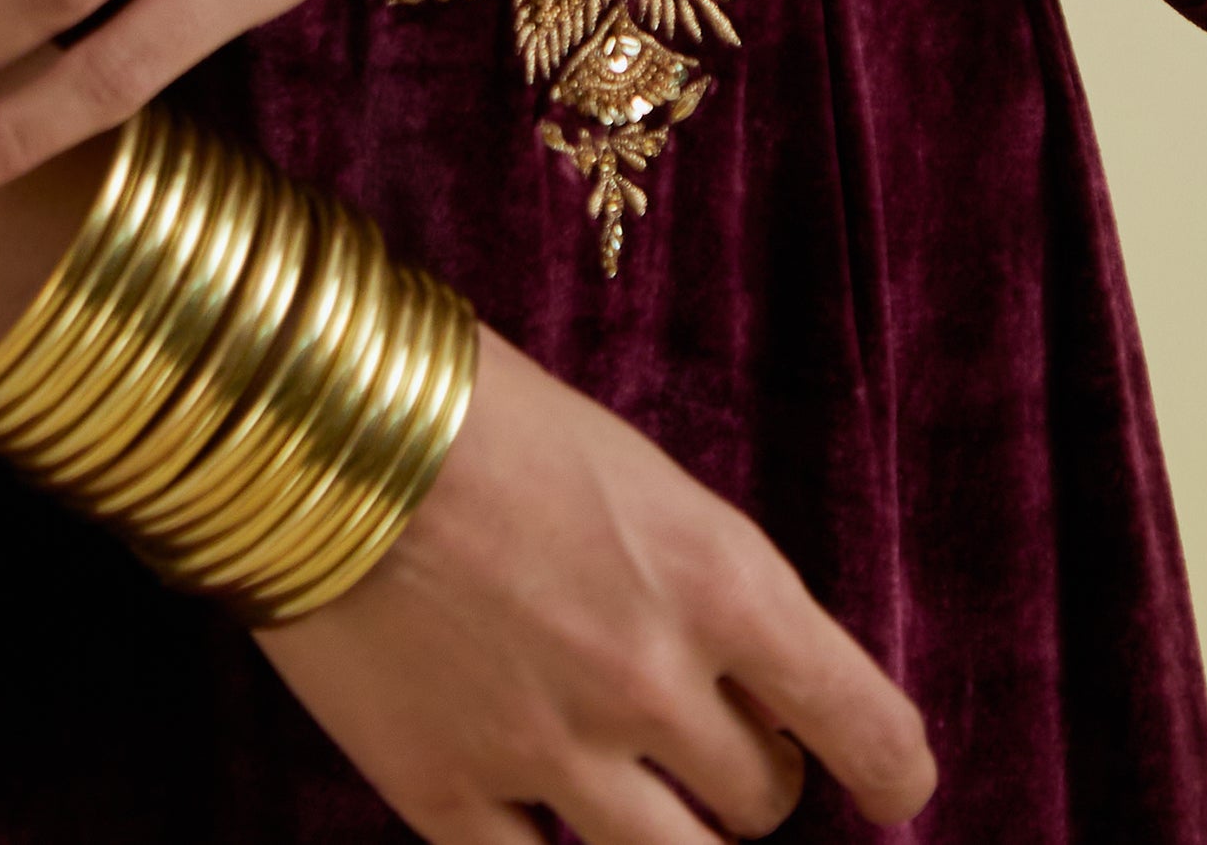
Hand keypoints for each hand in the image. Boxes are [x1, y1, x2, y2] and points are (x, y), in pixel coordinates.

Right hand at [264, 325, 936, 837]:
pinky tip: (545, 833)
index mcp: (717, 577)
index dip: (890, 765)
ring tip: (652, 808)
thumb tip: (739, 669)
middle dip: (748, 781)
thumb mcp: (626, 467)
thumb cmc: (472, 405)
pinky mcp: (446, 794)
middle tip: (719, 746)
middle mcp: (652, 680)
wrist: (310, 414)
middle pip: (760, 805)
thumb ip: (689, 574)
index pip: (862, 721)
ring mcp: (549, 749)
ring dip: (677, 841)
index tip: (895, 783)